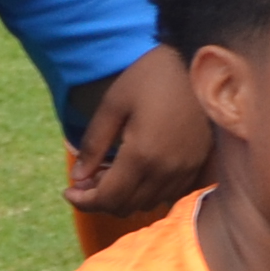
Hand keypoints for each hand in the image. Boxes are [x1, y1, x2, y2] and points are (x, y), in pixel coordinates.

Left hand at [63, 47, 211, 219]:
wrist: (201, 63)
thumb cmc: (152, 77)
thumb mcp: (113, 104)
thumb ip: (94, 144)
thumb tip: (78, 177)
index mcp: (142, 156)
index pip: (107, 198)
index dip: (83, 201)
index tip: (68, 192)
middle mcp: (165, 172)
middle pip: (126, 207)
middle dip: (100, 199)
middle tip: (87, 179)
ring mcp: (185, 171)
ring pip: (147, 204)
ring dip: (124, 197)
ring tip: (110, 174)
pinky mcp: (198, 166)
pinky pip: (168, 195)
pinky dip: (147, 192)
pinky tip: (137, 172)